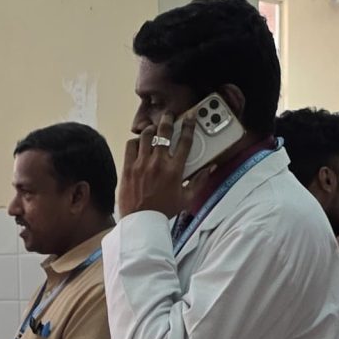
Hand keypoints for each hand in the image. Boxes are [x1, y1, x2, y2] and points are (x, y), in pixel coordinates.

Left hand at [118, 107, 199, 221]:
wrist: (141, 222)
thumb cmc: (164, 211)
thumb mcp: (187, 199)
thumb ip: (200, 182)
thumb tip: (210, 168)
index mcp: (175, 170)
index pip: (185, 141)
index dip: (189, 126)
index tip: (190, 117)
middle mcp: (158, 164)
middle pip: (163, 132)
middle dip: (168, 120)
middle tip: (169, 116)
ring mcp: (141, 165)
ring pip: (145, 136)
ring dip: (151, 130)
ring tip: (153, 129)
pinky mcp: (128, 168)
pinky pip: (130, 146)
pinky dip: (135, 141)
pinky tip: (139, 144)